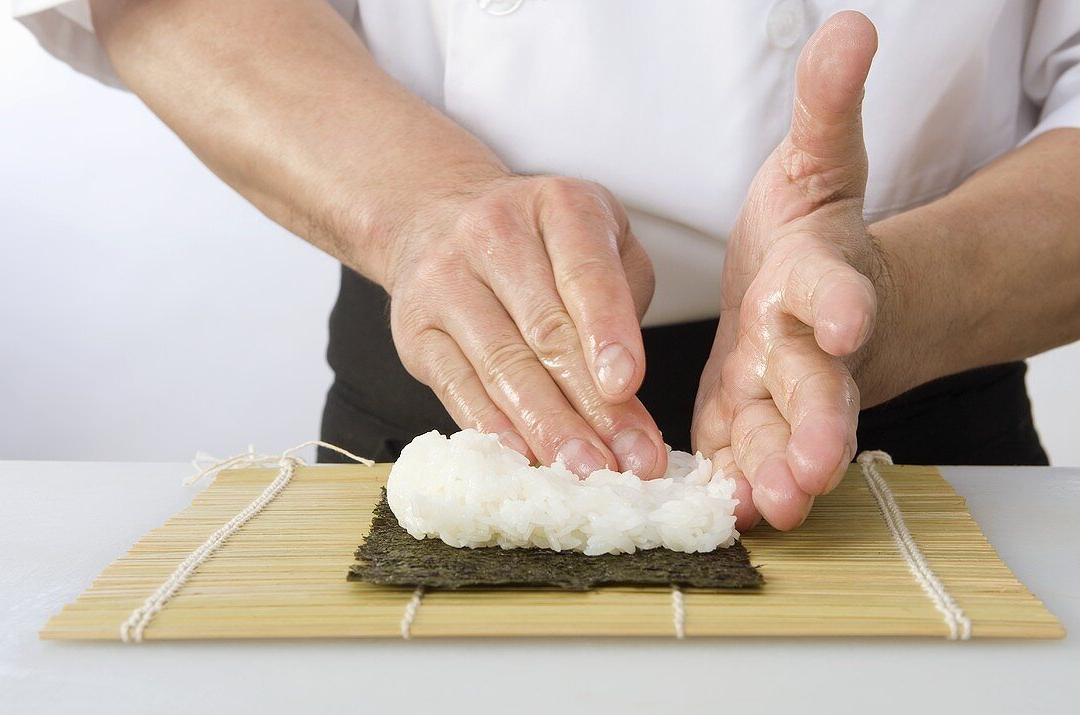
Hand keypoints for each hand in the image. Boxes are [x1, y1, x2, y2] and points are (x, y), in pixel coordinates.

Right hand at [386, 174, 668, 477]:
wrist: (435, 216)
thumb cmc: (538, 240)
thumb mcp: (598, 236)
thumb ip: (623, 296)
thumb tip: (627, 393)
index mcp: (557, 205)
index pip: (585, 271)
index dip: (607, 331)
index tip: (627, 385)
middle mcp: (494, 234)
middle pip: (546, 331)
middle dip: (591, 405)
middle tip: (628, 460)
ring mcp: (445, 281)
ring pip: (503, 365)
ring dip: (548, 428)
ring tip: (587, 471)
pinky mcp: (415, 330)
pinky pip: (457, 386)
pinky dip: (493, 428)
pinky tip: (525, 458)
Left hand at [692, 12, 896, 529]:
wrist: (812, 297)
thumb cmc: (810, 235)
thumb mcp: (815, 164)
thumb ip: (827, 109)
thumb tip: (851, 25)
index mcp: (822, 279)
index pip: (839, 289)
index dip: (843, 303)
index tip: (844, 319)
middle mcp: (809, 347)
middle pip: (821, 387)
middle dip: (819, 423)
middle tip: (813, 464)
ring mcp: (780, 393)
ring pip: (784, 438)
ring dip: (778, 473)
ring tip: (770, 507)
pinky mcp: (746, 420)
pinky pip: (744, 456)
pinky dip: (739, 486)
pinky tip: (728, 514)